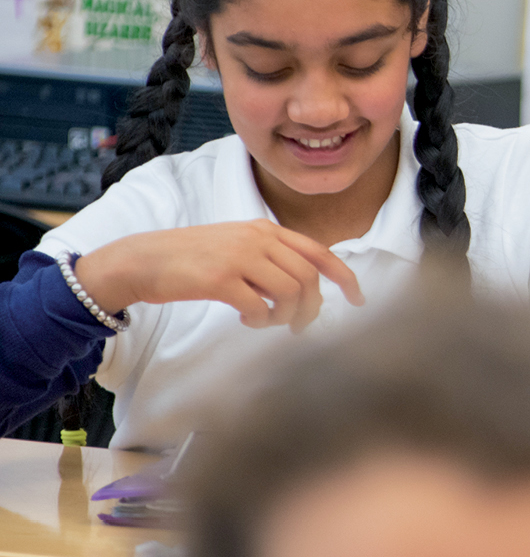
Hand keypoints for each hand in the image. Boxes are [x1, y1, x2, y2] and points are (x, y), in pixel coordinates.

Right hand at [74, 220, 364, 332]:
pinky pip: (259, 307)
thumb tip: (303, 290)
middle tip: (298, 326)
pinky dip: (260, 321)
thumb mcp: (236, 245)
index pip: (319, 252)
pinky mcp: (220, 279)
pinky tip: (246, 320)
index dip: (344, 277)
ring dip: (286, 317)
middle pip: (309, 278)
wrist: (143, 259)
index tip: (359, 300)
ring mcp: (239, 257)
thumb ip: (269, 258)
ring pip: (290, 293)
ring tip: (268, 323)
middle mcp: (257, 239)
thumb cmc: (191, 258)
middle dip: (312, 308)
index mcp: (266, 230)